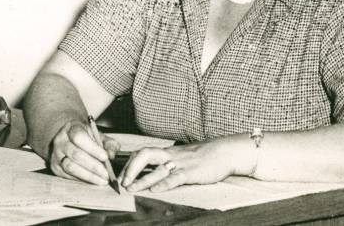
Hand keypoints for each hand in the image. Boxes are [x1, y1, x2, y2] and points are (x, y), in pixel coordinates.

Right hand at [48, 119, 120, 184]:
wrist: (68, 140)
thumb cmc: (86, 138)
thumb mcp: (98, 135)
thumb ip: (108, 143)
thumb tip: (111, 154)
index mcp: (71, 128)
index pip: (79, 137)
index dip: (93, 148)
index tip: (105, 157)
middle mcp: (60, 141)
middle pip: (75, 154)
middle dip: (93, 166)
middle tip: (107, 174)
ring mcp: (56, 155)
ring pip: (70, 167)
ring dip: (88, 175)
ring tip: (102, 180)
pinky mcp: (55, 167)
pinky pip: (68, 176)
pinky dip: (83, 179)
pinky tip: (94, 180)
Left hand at [119, 137, 239, 191]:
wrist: (224, 152)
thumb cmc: (202, 156)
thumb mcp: (181, 156)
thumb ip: (168, 161)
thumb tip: (153, 170)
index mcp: (166, 152)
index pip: (142, 152)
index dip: (129, 163)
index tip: (120, 175)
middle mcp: (170, 156)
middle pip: (145, 155)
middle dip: (131, 168)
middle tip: (122, 182)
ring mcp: (181, 163)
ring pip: (157, 169)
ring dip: (142, 179)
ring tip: (131, 188)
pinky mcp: (191, 172)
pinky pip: (175, 178)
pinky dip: (164, 184)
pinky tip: (155, 190)